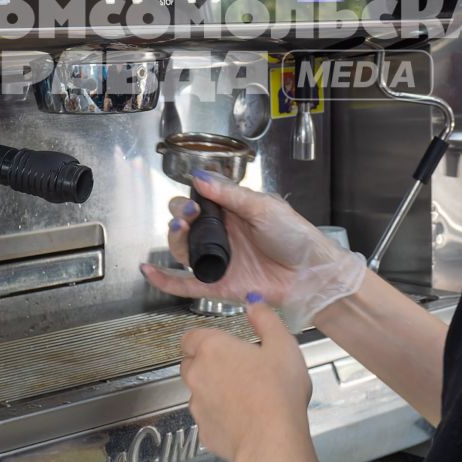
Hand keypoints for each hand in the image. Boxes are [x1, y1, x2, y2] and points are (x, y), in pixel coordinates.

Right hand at [144, 172, 365, 327]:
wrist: (311, 273)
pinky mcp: (218, 285)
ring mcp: (219, 261)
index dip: (190, 200)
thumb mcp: (263, 208)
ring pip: (182, 251)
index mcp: (232, 213)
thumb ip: (229, 194)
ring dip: (174, 239)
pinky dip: (164, 280)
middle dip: (180, 217)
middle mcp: (222, 237)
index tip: (194, 201)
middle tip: (188, 215)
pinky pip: (185, 284)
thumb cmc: (295, 237)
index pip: (199, 203)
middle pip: (186, 226)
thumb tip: (200, 177)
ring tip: (179, 230)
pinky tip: (149, 271)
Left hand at [180, 296, 312, 461]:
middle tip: (239, 369)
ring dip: (214, 391)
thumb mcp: (282, 345)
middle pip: (191, 363)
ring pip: (198, 392)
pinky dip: (221, 417)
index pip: (190, 337)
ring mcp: (196, 405)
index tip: (224, 345)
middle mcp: (196, 375)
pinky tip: (244, 419)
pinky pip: (208, 418)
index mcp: (212, 348)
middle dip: (209, 364)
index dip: (205, 339)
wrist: (272, 441)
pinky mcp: (203, 431)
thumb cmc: (278, 391)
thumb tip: (254, 303)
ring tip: (246, 396)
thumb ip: (265, 319)